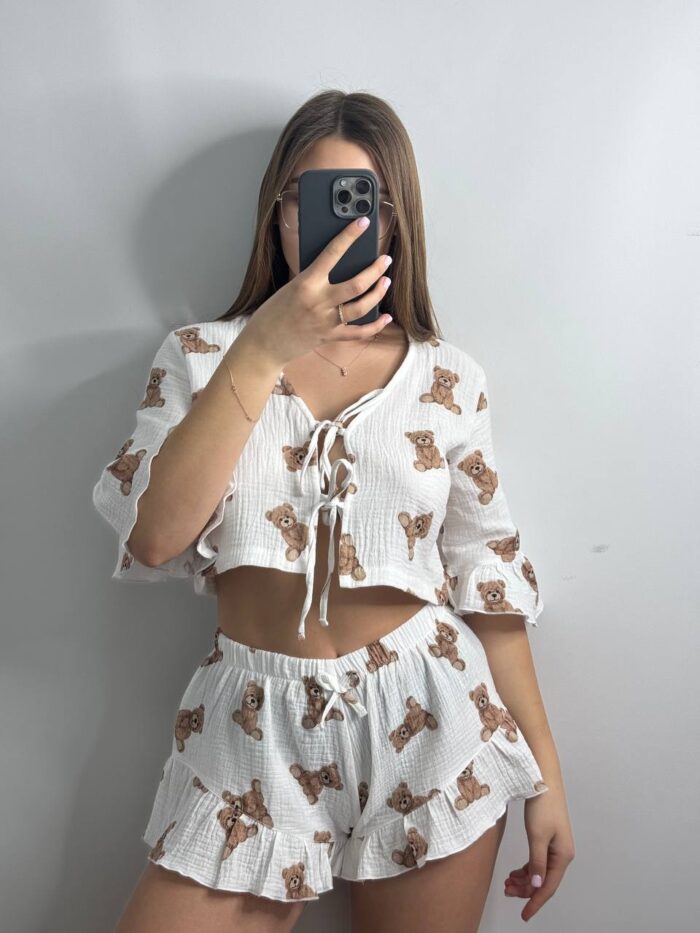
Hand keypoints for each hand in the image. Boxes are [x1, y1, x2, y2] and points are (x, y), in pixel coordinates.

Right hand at [244, 217, 393, 367]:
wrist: (264, 343)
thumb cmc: (275, 311)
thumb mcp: (292, 287)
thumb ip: (314, 278)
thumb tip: (339, 266)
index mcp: (306, 283)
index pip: (332, 253)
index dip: (349, 236)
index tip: (363, 222)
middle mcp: (318, 302)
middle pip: (356, 284)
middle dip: (375, 270)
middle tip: (385, 260)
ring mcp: (326, 321)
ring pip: (361, 306)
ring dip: (378, 293)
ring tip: (386, 281)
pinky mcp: (330, 337)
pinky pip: (358, 333)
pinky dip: (375, 326)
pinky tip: (386, 317)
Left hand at [504, 784, 574, 921]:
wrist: (543, 779)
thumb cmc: (542, 806)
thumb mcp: (537, 836)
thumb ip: (536, 862)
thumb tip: (536, 885)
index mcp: (562, 856)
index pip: (548, 887)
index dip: (535, 902)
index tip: (524, 915)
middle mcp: (561, 854)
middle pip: (543, 880)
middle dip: (526, 890)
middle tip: (506, 891)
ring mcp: (555, 846)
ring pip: (539, 871)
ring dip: (524, 879)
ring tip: (507, 883)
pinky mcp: (548, 838)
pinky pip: (537, 861)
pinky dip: (526, 868)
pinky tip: (515, 871)